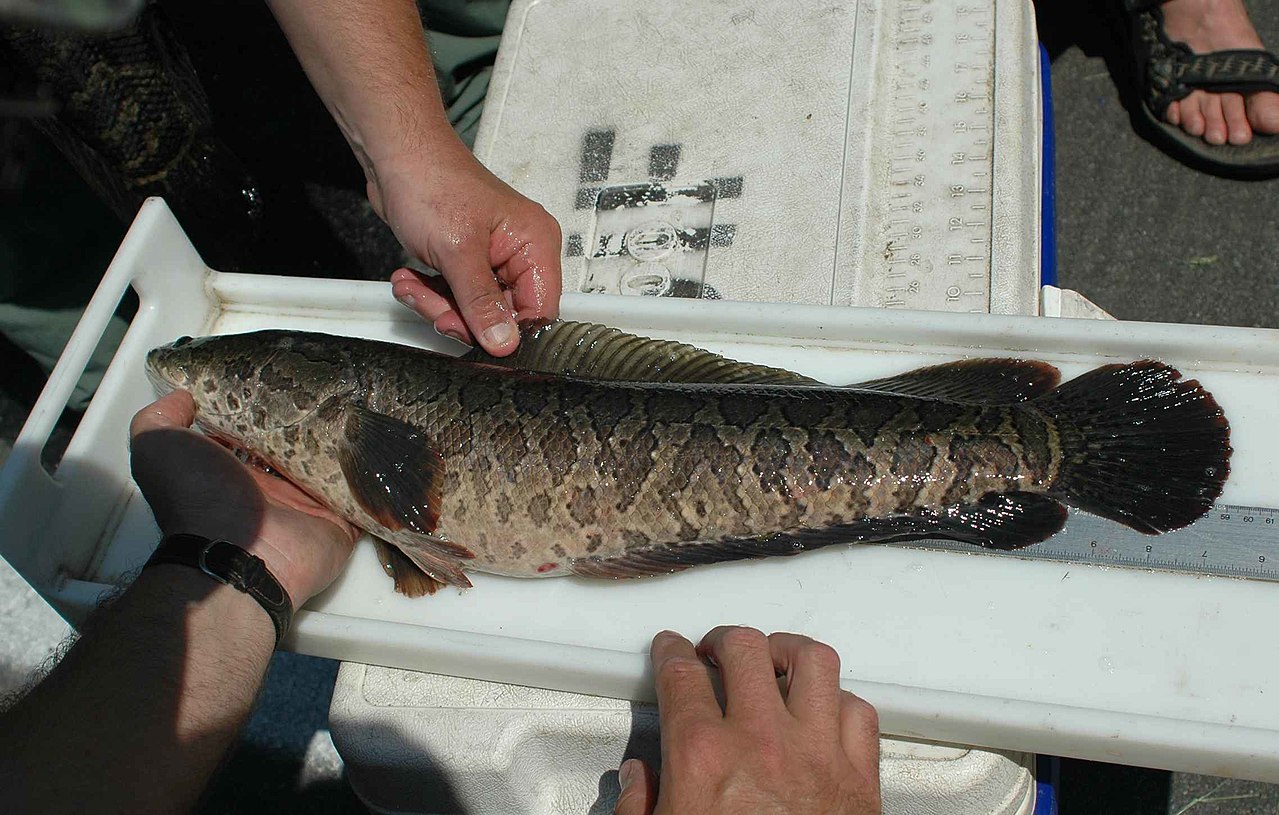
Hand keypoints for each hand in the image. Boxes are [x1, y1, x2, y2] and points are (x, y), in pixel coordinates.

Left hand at [129, 391, 359, 606]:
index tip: (287, 376)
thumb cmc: (198, 499)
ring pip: (334, 466)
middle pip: (300, 447)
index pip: (257, 431)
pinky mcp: (340, 521)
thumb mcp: (159, 448)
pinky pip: (362, 495)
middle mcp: (273, 487)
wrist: (236, 556)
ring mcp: (309, 505)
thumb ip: (161, 418)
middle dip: (315, 422)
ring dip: (348, 444)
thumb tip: (181, 394)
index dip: (269, 406)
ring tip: (367, 405)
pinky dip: (372, 477)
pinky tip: (382, 445)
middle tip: (335, 387)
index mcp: (236, 470)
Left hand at [374, 137, 562, 355]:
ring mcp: (491, 258)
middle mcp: (519, 252)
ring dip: (437, 305)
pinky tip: (409, 278)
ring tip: (412, 285)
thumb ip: (481, 303)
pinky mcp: (465, 261)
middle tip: (435, 311)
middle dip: (462, 317)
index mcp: (535, 244)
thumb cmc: (430, 182)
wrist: (393, 155)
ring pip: (474, 309)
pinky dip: (429, 294)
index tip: (477, 339)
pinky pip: (454, 295)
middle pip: (504, 314)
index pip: (539, 310)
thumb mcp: (458, 252)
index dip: (509, 332)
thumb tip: (504, 343)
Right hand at [616, 627, 881, 814]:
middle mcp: (762, 740)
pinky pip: (857, 710)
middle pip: (745, 648)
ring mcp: (818, 752)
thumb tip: (639, 781)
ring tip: (772, 658)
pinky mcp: (861, 776)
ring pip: (812, 661)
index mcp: (704, 756)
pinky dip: (839, 700)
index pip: (681, 675)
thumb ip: (641, 809)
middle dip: (724, 640)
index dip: (670, 652)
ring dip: (787, 651)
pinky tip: (822, 708)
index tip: (670, 649)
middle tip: (714, 650)